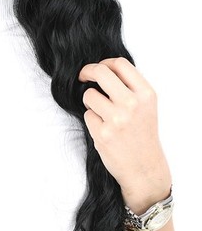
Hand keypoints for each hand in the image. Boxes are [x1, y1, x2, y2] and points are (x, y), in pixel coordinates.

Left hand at [78, 57, 171, 210]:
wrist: (144, 168)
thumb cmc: (143, 134)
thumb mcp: (146, 105)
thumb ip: (130, 86)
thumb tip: (104, 68)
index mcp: (145, 94)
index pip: (119, 64)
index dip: (104, 62)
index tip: (97, 68)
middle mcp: (132, 104)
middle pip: (100, 72)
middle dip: (86, 71)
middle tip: (82, 77)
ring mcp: (116, 119)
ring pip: (89, 95)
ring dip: (90, 102)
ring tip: (102, 114)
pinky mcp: (102, 134)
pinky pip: (87, 115)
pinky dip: (92, 120)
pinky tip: (104, 130)